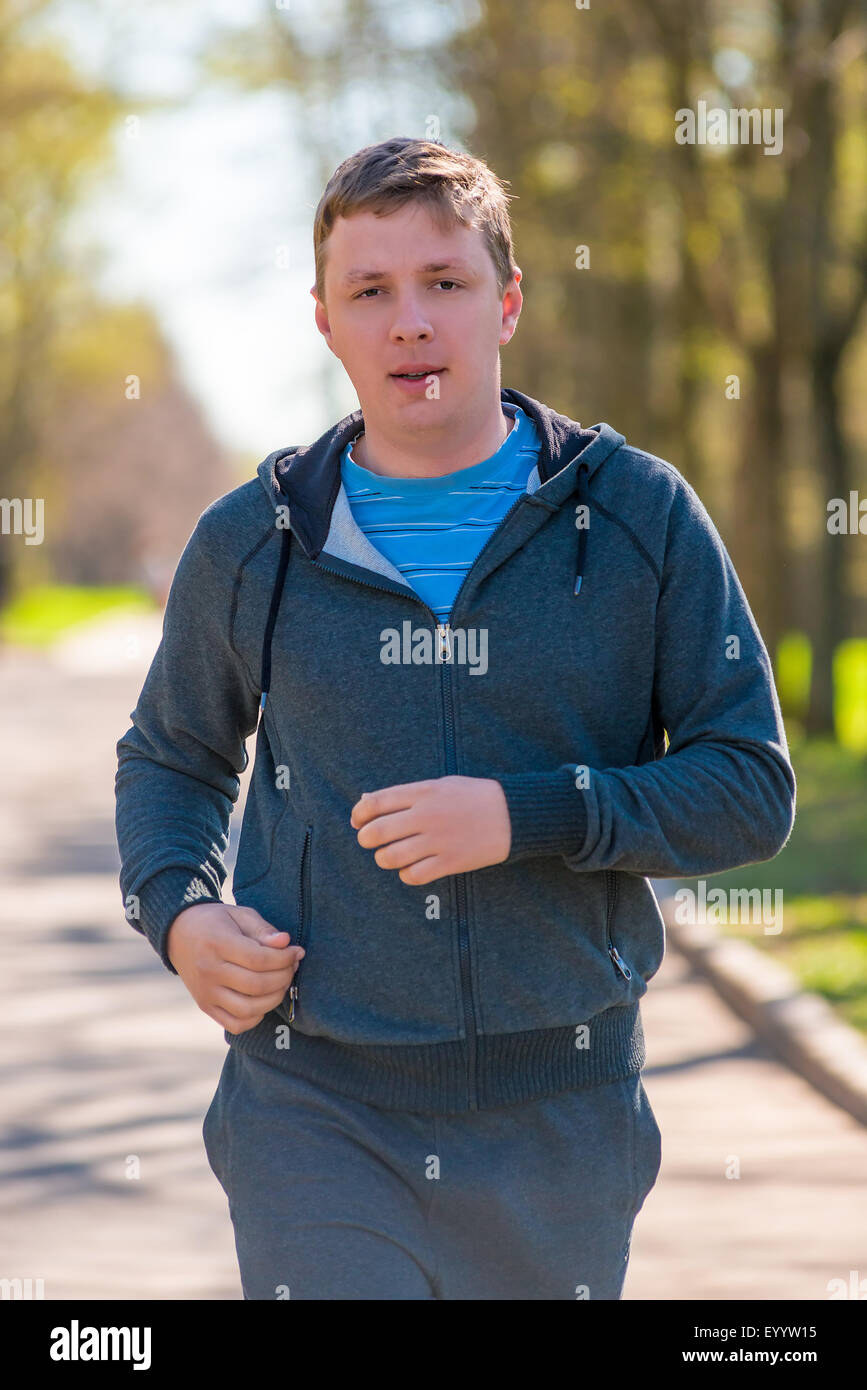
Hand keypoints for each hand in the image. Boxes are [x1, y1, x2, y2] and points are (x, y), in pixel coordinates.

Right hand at [166, 901, 304, 1033]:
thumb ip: (263, 929)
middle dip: (284, 977)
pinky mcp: (205, 1006)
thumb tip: (286, 942)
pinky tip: (263, 1000)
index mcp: (217, 944)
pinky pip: (235, 1024)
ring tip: (281, 983)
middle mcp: (208, 971)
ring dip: (274, 999)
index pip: (259, 959)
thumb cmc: (216, 922)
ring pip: (248, 1009)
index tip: (297, 951)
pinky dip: (255, 1017)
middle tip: (292, 966)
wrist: (179, 933)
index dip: (285, 958)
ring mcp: (206, 993)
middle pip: (257, 986)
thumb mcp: (239, 914)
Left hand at [350, 775, 510, 884]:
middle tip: (371, 842)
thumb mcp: (439, 785)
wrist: (512, 814)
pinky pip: (413, 875)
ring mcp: (438, 840)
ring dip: (384, 859)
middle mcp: (427, 815)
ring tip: (390, 856)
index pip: (375, 803)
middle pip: (377, 832)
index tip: (358, 822)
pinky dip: (406, 874)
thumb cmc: (472, 797)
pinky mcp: (450, 861)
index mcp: (423, 792)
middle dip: (366, 840)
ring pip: (391, 857)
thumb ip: (404, 794)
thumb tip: (366, 803)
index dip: (359, 815)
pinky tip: (412, 868)